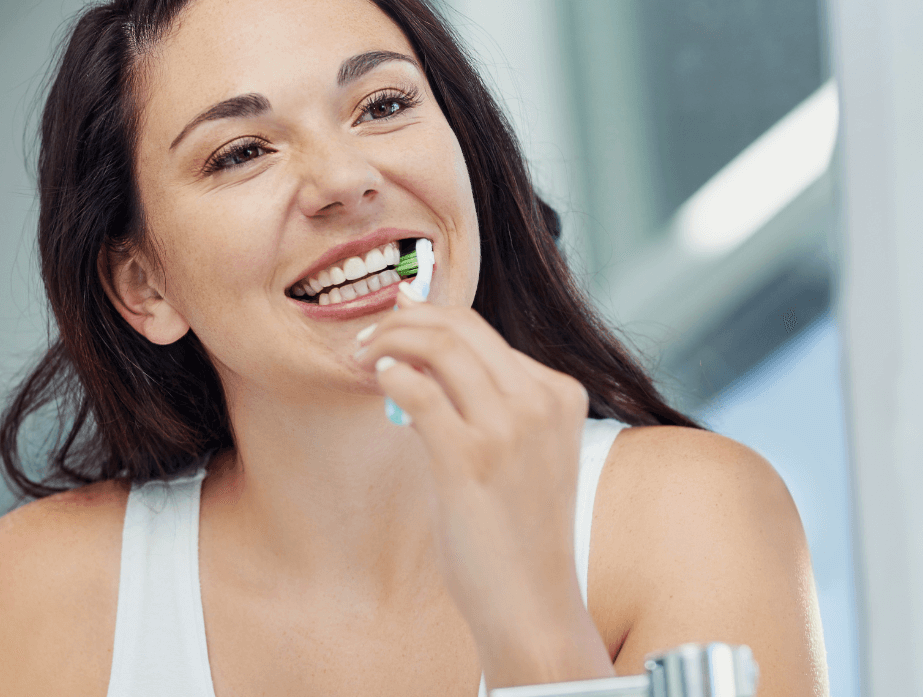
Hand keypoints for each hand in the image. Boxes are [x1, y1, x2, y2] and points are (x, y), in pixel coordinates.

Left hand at [355, 284, 611, 686]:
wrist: (531, 602)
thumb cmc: (517, 532)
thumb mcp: (523, 453)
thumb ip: (485, 404)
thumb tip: (419, 357)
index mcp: (560, 394)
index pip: (486, 333)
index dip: (431, 322)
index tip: (394, 326)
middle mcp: (541, 401)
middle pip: (463, 325)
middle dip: (405, 319)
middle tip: (367, 338)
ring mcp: (510, 427)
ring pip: (440, 344)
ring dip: (389, 339)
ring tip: (362, 356)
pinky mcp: (471, 458)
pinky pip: (418, 390)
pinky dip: (390, 374)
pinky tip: (377, 380)